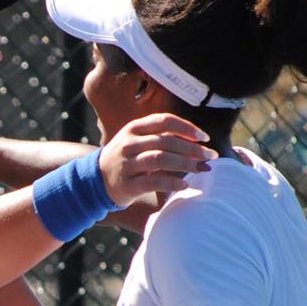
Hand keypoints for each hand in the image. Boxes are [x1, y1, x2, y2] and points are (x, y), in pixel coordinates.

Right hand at [97, 113, 214, 206]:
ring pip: (160, 159)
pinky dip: (172, 182)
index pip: (164, 121)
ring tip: (203, 168)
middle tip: (210, 156)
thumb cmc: (126, 159)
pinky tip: (185, 185)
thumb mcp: (137, 141)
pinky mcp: (127, 184)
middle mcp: (129, 144)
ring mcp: (126, 164)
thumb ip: (161, 137)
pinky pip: (153, 182)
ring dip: (185, 163)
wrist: (96, 180)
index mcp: (133, 128)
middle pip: (166, 141)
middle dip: (192, 148)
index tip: (204, 138)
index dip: (187, 128)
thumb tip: (197, 142)